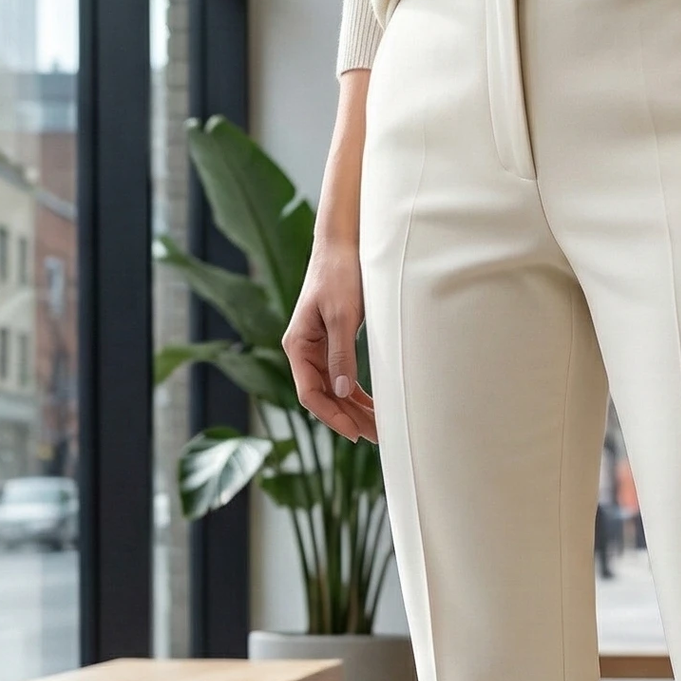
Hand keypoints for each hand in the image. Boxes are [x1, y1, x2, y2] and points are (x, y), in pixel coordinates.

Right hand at [284, 69, 378, 442]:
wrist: (345, 242)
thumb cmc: (340, 273)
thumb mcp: (342, 314)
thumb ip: (341, 353)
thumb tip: (341, 391)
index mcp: (298, 345)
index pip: (310, 394)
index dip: (332, 417)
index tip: (356, 433)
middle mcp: (304, 350)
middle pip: (323, 397)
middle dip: (349, 418)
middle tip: (379, 438)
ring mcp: (318, 347)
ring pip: (334, 390)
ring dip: (355, 409)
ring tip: (381, 429)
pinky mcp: (333, 341)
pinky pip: (343, 376)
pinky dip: (357, 393)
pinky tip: (375, 406)